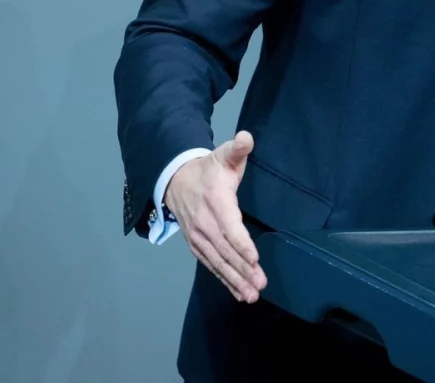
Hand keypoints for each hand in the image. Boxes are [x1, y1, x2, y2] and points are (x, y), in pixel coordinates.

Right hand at [164, 130, 266, 302]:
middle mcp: (205, 224)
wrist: (175, 180)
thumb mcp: (222, 155)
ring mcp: (199, 238)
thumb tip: (246, 138)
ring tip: (251, 295)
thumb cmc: (207, 170)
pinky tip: (239, 292)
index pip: (229, 227)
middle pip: (225, 250)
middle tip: (259, 285)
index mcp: (216, 203)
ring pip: (218, 262)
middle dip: (242, 270)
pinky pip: (212, 265)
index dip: (241, 244)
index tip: (254, 258)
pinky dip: (224, 280)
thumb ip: (237, 149)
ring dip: (235, 280)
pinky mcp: (197, 246)